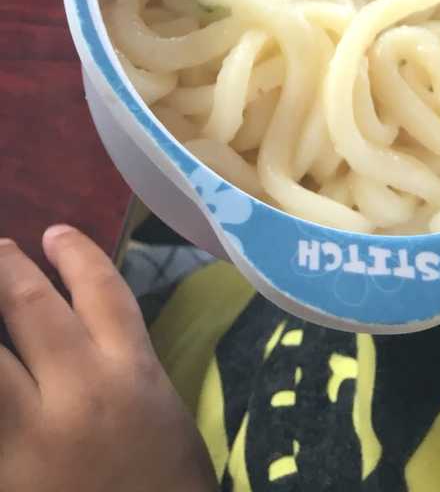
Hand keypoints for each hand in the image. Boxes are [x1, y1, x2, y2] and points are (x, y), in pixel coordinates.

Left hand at [0, 227, 215, 491]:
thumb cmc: (163, 484)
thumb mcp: (157, 412)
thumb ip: (119, 368)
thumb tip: (70, 327)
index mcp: (131, 372)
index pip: (99, 289)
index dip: (74, 253)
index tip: (53, 232)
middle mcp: (79, 391)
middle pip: (31, 308)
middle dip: (5, 270)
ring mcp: (31, 436)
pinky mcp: (4, 471)